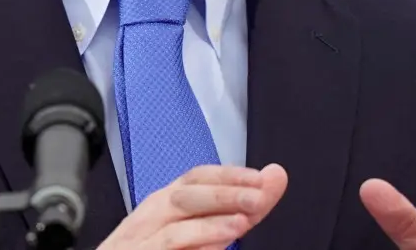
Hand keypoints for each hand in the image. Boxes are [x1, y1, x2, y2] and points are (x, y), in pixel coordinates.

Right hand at [97, 164, 287, 249]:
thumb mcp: (197, 233)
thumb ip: (234, 212)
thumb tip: (272, 180)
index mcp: (165, 204)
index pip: (197, 177)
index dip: (230, 174)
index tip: (263, 177)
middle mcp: (152, 213)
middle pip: (190, 190)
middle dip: (227, 188)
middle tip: (262, 193)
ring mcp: (143, 235)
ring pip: (179, 211)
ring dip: (215, 212)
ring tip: (246, 217)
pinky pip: (169, 242)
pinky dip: (198, 236)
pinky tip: (223, 239)